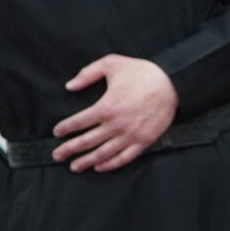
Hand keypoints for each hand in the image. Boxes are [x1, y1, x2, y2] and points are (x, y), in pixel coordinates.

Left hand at [55, 55, 177, 171]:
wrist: (172, 84)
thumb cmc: (142, 72)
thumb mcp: (112, 63)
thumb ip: (88, 74)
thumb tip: (69, 86)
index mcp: (106, 106)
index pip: (78, 122)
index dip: (65, 128)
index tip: (57, 132)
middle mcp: (116, 125)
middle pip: (86, 141)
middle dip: (69, 150)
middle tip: (57, 155)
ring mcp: (130, 135)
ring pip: (103, 153)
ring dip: (87, 161)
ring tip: (74, 167)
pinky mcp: (144, 141)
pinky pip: (124, 158)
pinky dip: (111, 164)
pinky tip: (100, 167)